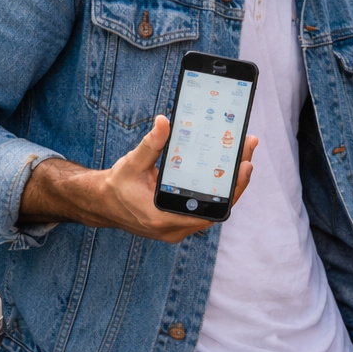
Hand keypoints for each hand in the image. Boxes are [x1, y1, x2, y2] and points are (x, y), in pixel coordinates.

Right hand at [18, 115, 257, 242]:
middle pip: (218, 207)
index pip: (209, 210)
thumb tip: (164, 122)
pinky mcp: (180, 222)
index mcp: (163, 218)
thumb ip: (150, 145)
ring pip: (214, 208)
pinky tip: (226, 167)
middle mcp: (175, 229)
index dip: (231, 191)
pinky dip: (217, 189)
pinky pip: (206, 208)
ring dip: (230, 183)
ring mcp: (179, 228)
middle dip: (237, 180)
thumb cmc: (118, 185)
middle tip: (248, 149)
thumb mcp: (132, 163)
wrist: (104, 204)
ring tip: (242, 152)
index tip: (244, 166)